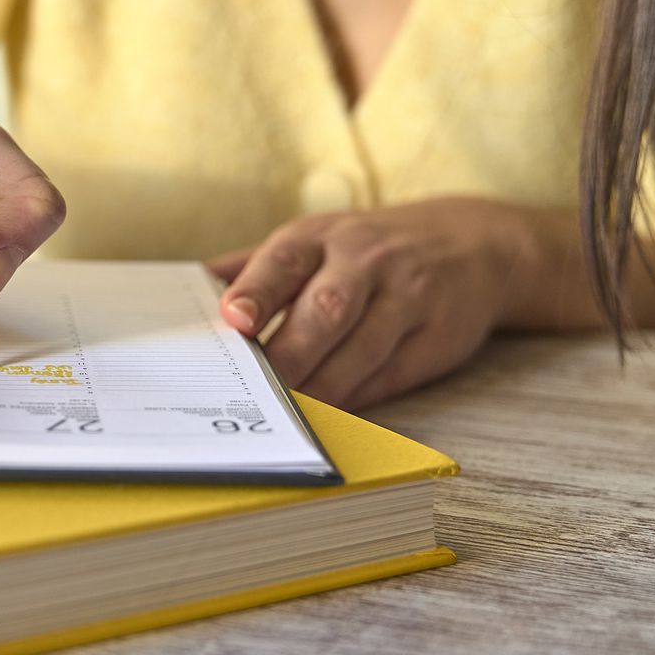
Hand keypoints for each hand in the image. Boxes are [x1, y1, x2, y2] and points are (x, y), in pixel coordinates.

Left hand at [207, 198, 530, 408]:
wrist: (472, 245)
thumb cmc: (365, 251)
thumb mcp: (313, 240)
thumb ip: (251, 269)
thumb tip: (182, 295)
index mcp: (320, 237)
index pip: (282, 262)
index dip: (256, 291)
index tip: (233, 320)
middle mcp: (365, 262)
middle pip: (325, 309)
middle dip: (289, 353)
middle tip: (257, 391)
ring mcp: (406, 298)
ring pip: (362, 348)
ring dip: (323, 387)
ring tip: (289, 416)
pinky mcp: (438, 336)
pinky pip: (392, 374)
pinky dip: (359, 399)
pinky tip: (332, 417)